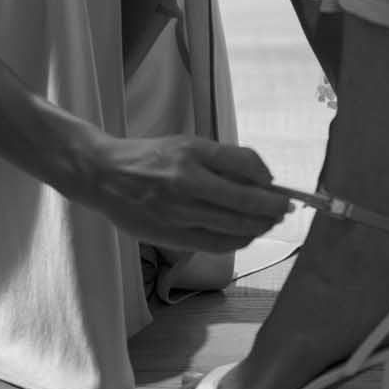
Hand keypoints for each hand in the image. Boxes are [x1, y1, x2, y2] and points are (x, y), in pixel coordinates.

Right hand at [91, 135, 290, 253]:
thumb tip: (262, 179)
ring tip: (269, 223)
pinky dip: (237, 242)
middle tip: (286, 210)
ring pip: (234, 227)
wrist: (103, 175)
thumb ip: (223, 160)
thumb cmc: (149, 157)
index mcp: (191, 153)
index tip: (277, 186)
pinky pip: (215, 244)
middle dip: (273, 208)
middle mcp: (186, 182)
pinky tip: (245, 235)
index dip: (267, 179)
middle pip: (245, 202)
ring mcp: (178, 213)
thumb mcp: (186, 144)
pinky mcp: (171, 236)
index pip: (244, 165)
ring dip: (259, 227)